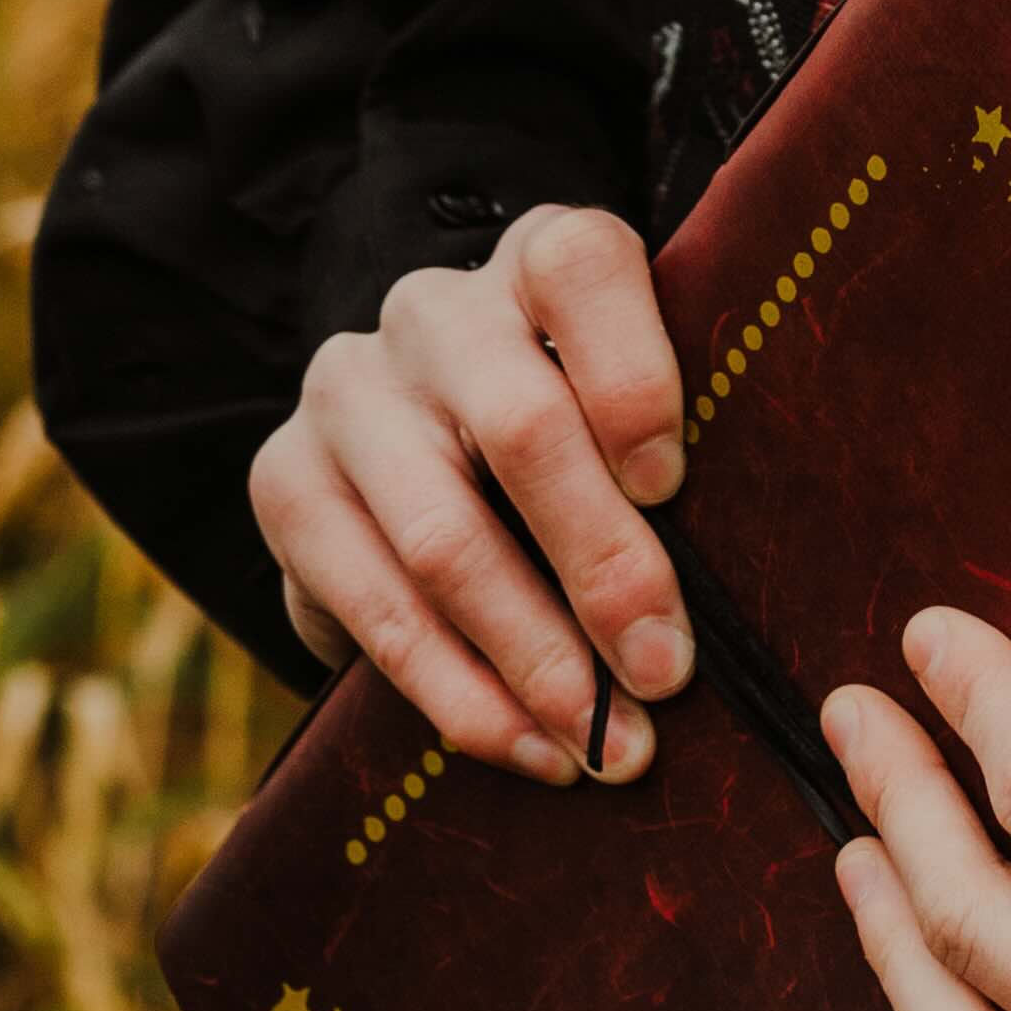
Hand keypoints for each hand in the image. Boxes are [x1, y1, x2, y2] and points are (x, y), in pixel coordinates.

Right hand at [248, 202, 692, 782]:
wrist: (417, 455)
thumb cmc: (578, 445)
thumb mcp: (628, 422)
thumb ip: (669, 466)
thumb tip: (727, 606)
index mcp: (538, 261)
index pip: (580, 269)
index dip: (630, 374)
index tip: (670, 487)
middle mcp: (435, 311)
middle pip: (520, 426)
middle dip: (601, 565)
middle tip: (665, 671)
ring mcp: (347, 391)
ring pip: (443, 538)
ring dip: (535, 660)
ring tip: (607, 744)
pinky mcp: (283, 481)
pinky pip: (374, 610)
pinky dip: (462, 697)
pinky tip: (526, 748)